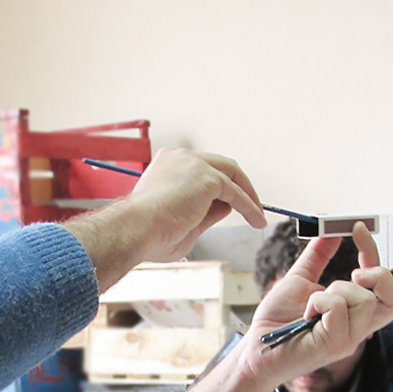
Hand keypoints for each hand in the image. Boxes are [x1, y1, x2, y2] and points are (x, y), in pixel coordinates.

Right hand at [65, 147, 266, 290]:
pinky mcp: (208, 178)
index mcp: (167, 164)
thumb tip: (226, 207)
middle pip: (220, 166)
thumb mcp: (181, 220)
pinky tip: (256, 221)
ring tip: (257, 217)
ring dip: (247, 196)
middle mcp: (180, 157)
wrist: (135, 231)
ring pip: (231, 175)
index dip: (216, 187)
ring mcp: (194, 165)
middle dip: (237, 186)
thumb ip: (205, 211)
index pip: (200, 170)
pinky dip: (249, 206)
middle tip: (249, 206)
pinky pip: (235, 193)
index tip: (227, 205)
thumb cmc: (147, 234)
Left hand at [177, 223, 392, 391]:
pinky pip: (339, 308)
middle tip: (352, 273)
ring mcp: (349, 338)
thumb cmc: (277, 319)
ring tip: (313, 302)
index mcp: (353, 312)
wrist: (255, 347)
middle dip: (378, 275)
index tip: (356, 228)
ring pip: (366, 300)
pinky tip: (305, 314)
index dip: (373, 252)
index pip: (384, 284)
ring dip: (337, 289)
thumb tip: (331, 229)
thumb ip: (318, 256)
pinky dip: (319, 301)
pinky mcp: (335, 345)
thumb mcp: (299, 280)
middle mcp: (357, 327)